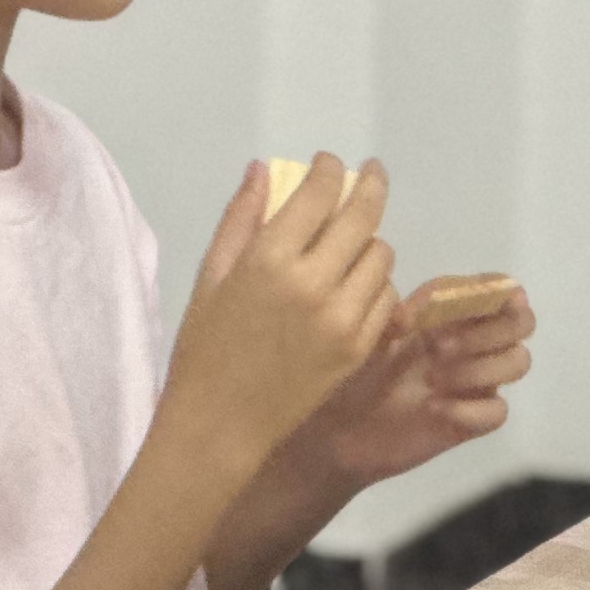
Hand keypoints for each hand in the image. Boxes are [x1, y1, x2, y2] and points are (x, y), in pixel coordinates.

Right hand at [171, 157, 396, 471]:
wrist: (220, 425)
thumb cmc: (204, 349)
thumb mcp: (210, 277)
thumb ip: (240, 218)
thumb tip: (263, 169)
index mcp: (269, 259)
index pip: (320, 193)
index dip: (331, 169)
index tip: (331, 164)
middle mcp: (313, 283)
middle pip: (362, 216)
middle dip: (369, 185)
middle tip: (371, 173)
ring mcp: (342, 318)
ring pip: (381, 254)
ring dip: (369, 239)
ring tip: (351, 242)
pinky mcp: (358, 348)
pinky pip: (385, 298)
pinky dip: (375, 283)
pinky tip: (354, 284)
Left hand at [291, 278, 534, 491]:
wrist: (338, 430)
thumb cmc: (354, 372)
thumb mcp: (368, 336)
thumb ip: (398, 315)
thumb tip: (421, 310)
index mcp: (449, 313)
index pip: (499, 290)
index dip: (498, 292)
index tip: (473, 304)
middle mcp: (471, 342)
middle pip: (522, 323)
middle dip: (488, 330)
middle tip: (437, 348)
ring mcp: (474, 382)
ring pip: (518, 361)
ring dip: (481, 367)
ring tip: (432, 380)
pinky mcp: (471, 421)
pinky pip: (498, 411)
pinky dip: (471, 409)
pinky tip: (436, 409)